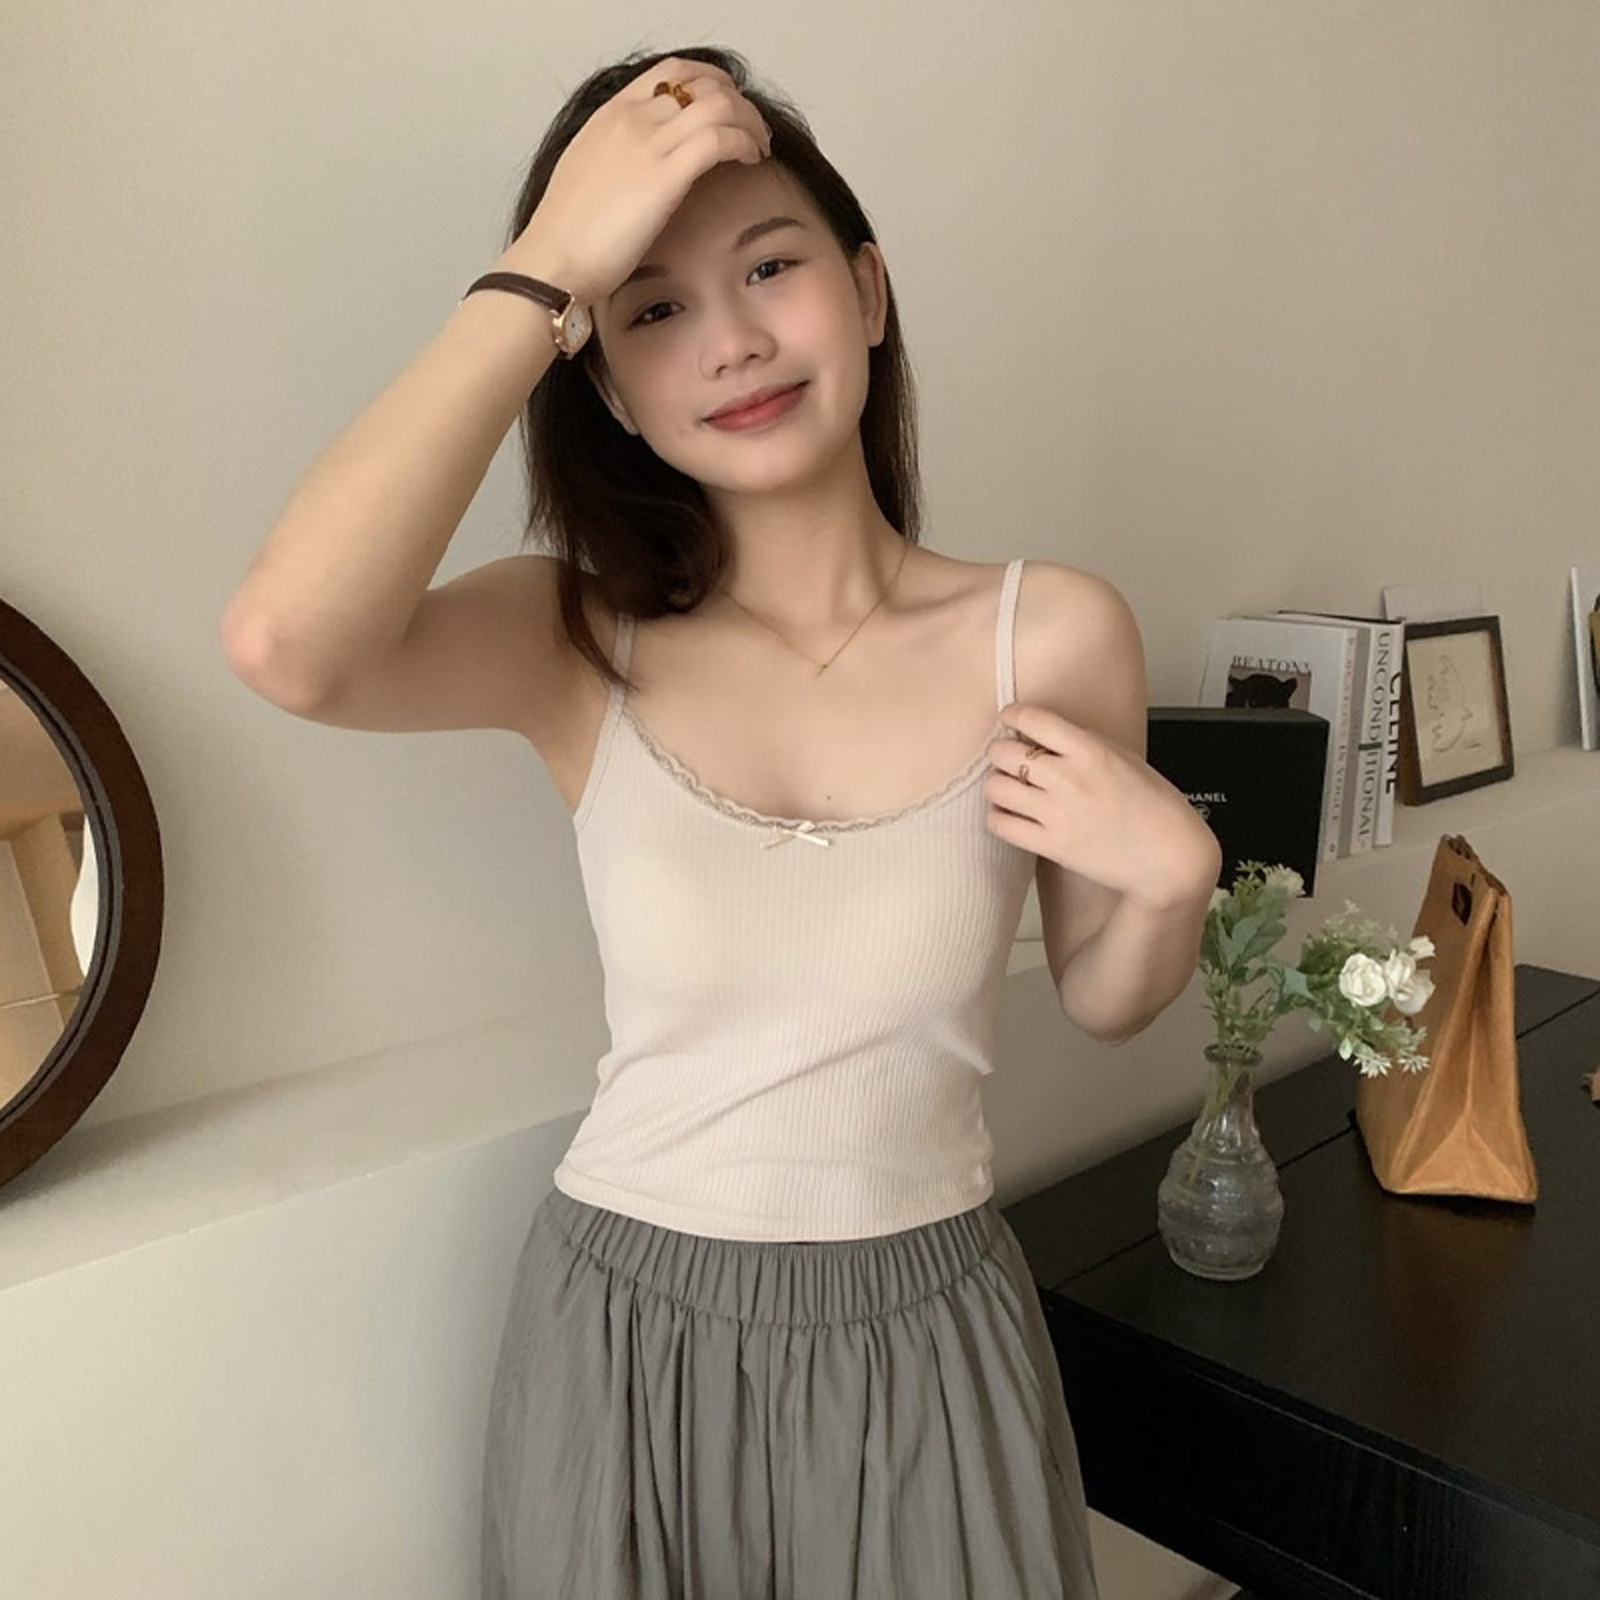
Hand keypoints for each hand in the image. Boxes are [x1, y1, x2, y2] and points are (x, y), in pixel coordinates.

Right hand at [504, 57, 772, 305]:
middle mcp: (632, 118)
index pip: (671, 72)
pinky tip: (750, 161)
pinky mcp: (665, 175)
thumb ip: (618, 159)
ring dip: (748, 122)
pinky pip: (721, 139)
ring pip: (719, 105)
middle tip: (752, 130)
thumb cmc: (567, 234)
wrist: (553, 259)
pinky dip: (744, 143)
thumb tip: (642, 169)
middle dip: (737, 101)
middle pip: (702, 83)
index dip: (709, 82)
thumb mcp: (590, 175)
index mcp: (611, 114)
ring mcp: (649, 143)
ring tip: (758, 147)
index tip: (727, 105)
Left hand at [984, 701, 1220, 908]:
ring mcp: (1059, 814)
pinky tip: (1011, 814)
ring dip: (997, 784)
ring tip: (1008, 788)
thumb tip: (1045, 734)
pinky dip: (999, 816)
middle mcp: (1070, 779)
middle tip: (1007, 758)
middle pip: (1005, 753)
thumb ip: (1084, 743)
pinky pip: (1002, 825)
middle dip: (1000, 752)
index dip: (1012, 715)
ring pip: (997, 788)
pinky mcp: (1052, 846)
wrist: (1170, 857)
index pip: (1033, 719)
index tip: (1009, 718)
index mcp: (1091, 751)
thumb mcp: (1125, 758)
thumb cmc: (1155, 807)